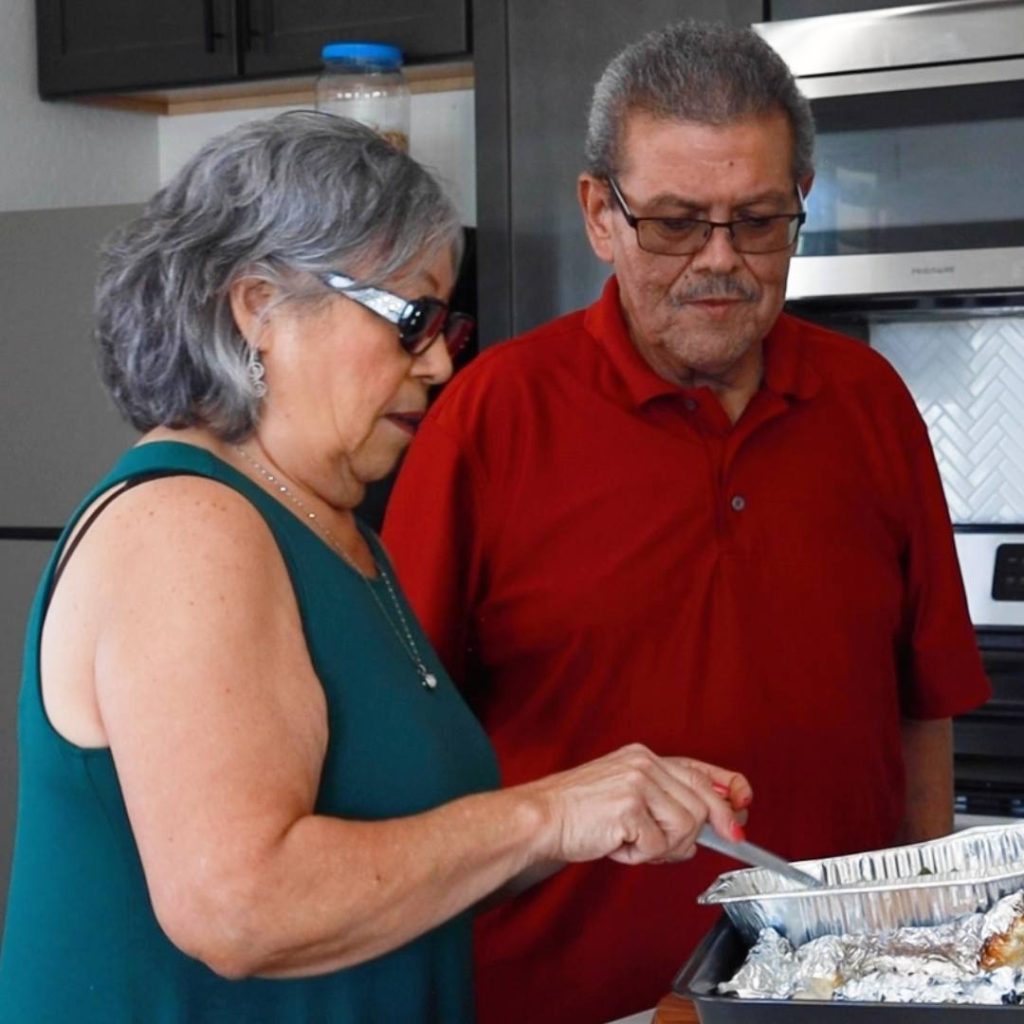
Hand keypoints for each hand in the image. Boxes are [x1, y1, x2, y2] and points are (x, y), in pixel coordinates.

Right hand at [516, 744, 751, 866]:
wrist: (540, 817)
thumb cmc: (578, 811)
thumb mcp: (625, 792)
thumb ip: (664, 800)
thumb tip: (710, 826)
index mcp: (644, 757)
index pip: (700, 770)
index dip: (729, 790)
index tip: (743, 809)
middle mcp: (644, 763)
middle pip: (701, 805)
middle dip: (690, 837)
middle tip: (661, 847)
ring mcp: (638, 783)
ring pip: (685, 828)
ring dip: (661, 848)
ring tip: (630, 841)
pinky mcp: (629, 807)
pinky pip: (658, 845)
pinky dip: (639, 855)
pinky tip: (617, 844)